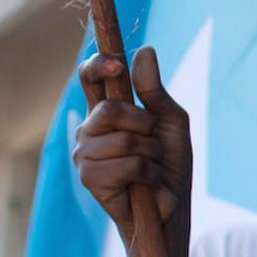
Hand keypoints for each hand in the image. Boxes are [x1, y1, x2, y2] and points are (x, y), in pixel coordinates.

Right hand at [72, 47, 191, 246]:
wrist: (172, 206)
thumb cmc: (170, 163)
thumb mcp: (170, 121)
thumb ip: (154, 91)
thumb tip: (144, 50)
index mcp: (107, 110)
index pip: (90, 78)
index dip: (98, 64)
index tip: (115, 63)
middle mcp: (89, 128)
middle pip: (110, 110)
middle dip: (144, 125)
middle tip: (153, 143)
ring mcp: (85, 153)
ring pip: (124, 139)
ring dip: (151, 154)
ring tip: (150, 167)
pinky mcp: (89, 177)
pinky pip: (127, 164)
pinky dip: (148, 173)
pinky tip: (145, 184)